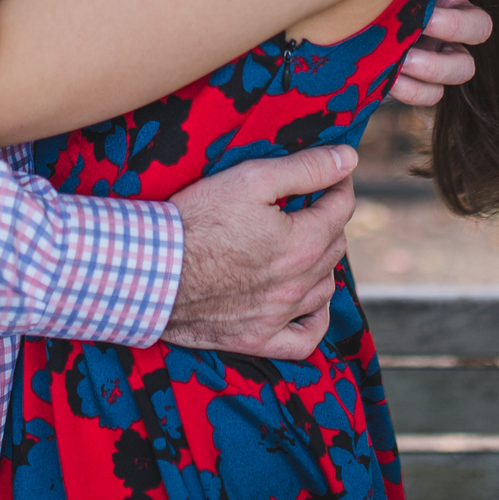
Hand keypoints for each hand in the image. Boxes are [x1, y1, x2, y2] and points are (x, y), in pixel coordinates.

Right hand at [163, 145, 355, 358]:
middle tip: (307, 202)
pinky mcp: (256, 339)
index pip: (341, 207)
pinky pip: (304, 340)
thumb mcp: (250, 179)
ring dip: (322, 263)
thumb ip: (305, 169)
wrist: (151, 270)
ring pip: (324, 289)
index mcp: (303, 243)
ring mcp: (279, 316)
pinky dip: (314, 321)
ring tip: (303, 244)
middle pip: (335, 246)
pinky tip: (309, 303)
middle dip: (327, 219)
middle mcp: (298, 284)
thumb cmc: (196, 220)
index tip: (329, 172)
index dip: (337, 182)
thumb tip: (347, 159)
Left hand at [389, 0, 492, 107]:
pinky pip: (434, 95)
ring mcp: (442, 55)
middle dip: (454, 25)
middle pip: (481, 27)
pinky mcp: (425, 84)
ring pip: (465, 68)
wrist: (340, 31)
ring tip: (404, 58)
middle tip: (423, 21)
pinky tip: (390, 80)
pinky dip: (414, 89)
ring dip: (437, 65)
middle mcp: (453, 20)